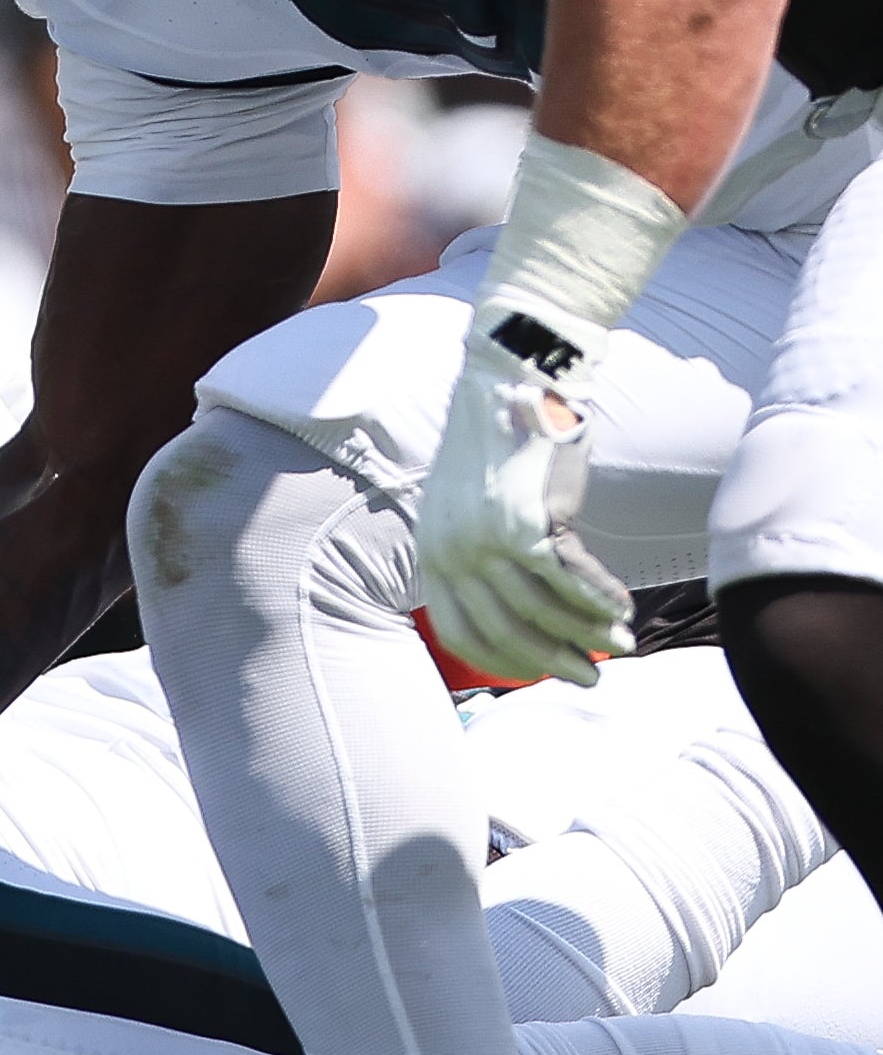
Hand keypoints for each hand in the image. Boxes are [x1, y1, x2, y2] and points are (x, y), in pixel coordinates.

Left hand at [414, 308, 633, 687]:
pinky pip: (571, 578)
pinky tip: (623, 610)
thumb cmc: (500, 438)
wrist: (514, 377)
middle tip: (589, 677)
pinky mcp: (532, 522)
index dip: (503, 659)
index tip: (536, 672)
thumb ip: (482, 548)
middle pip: (504, 629)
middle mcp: (452, 553)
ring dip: (587, 633)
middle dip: (552, 661)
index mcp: (432, 552)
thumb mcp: (470, 501)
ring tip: (620, 645)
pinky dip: (600, 599)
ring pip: (542, 609)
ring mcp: (489, 540)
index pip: (460, 629)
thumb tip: (515, 596)